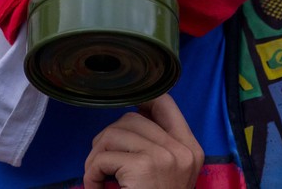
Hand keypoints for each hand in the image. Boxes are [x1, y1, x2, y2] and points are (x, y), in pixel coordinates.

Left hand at [83, 94, 203, 188]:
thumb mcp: (166, 174)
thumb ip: (156, 145)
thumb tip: (131, 113)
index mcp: (191, 149)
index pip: (165, 102)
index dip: (139, 101)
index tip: (123, 119)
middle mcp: (182, 150)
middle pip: (131, 118)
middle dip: (107, 138)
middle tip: (103, 165)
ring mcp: (165, 157)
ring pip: (112, 134)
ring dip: (95, 157)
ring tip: (98, 178)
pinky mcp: (144, 167)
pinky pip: (102, 157)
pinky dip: (90, 172)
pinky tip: (95, 188)